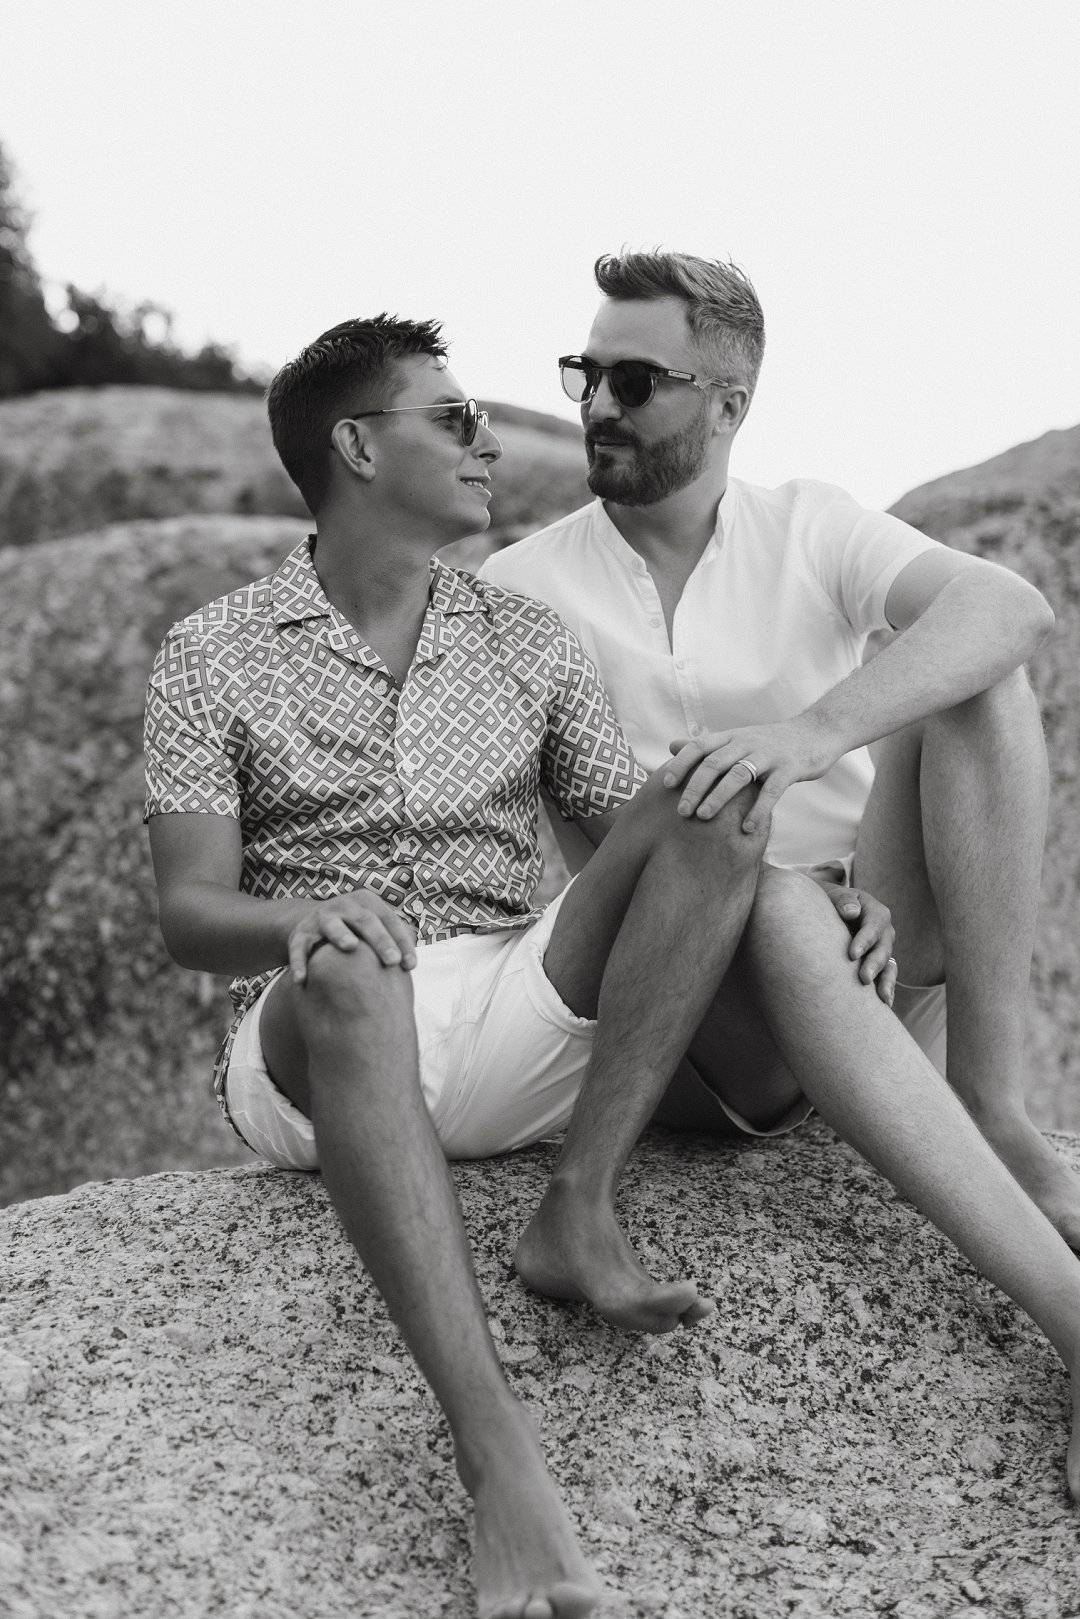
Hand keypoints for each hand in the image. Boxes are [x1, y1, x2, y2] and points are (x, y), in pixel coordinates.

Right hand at [287, 890, 417, 984]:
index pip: (389, 920)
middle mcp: (345, 905)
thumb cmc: (356, 930)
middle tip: (393, 960)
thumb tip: (413, 963)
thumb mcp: (374, 926)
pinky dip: (299, 962)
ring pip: (332, 925)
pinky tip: (302, 980)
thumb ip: (394, 938)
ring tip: (351, 946)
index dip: (402, 942)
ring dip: (341, 934)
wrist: (314, 922)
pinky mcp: (301, 933)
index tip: (411, 966)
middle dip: (381, 940)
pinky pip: (299, 947)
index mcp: (367, 902)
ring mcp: (321, 917)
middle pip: (366, 920)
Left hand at [663, 718, 838, 835]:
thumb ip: (708, 745)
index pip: (700, 746)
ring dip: (718, 797)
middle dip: (694, 787)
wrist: (818, 732)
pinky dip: (758, 810)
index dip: (681, 764)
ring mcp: (769, 755)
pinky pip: (771, 791)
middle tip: (681, 812)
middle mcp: (747, 743)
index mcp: (732, 737)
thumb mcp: (739, 738)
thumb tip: (672, 746)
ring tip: (703, 818)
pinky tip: (747, 829)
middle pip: (714, 763)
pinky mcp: (790, 768)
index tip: (666, 785)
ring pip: (738, 775)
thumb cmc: (772, 742)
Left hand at [821, 883, 896, 1006]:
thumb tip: (851, 912)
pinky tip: (885, 1005)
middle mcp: (883, 932)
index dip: (865, 940)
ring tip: (882, 998)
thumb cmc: (829, 901)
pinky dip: (887, 990)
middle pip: (883, 949)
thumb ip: (842, 900)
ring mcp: (882, 949)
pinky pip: (886, 977)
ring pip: (889, 966)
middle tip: (863, 978)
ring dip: (886, 982)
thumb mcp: (834, 894)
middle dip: (875, 964)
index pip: (874, 926)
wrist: (828, 910)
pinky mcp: (879, 964)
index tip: (851, 954)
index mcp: (875, 912)